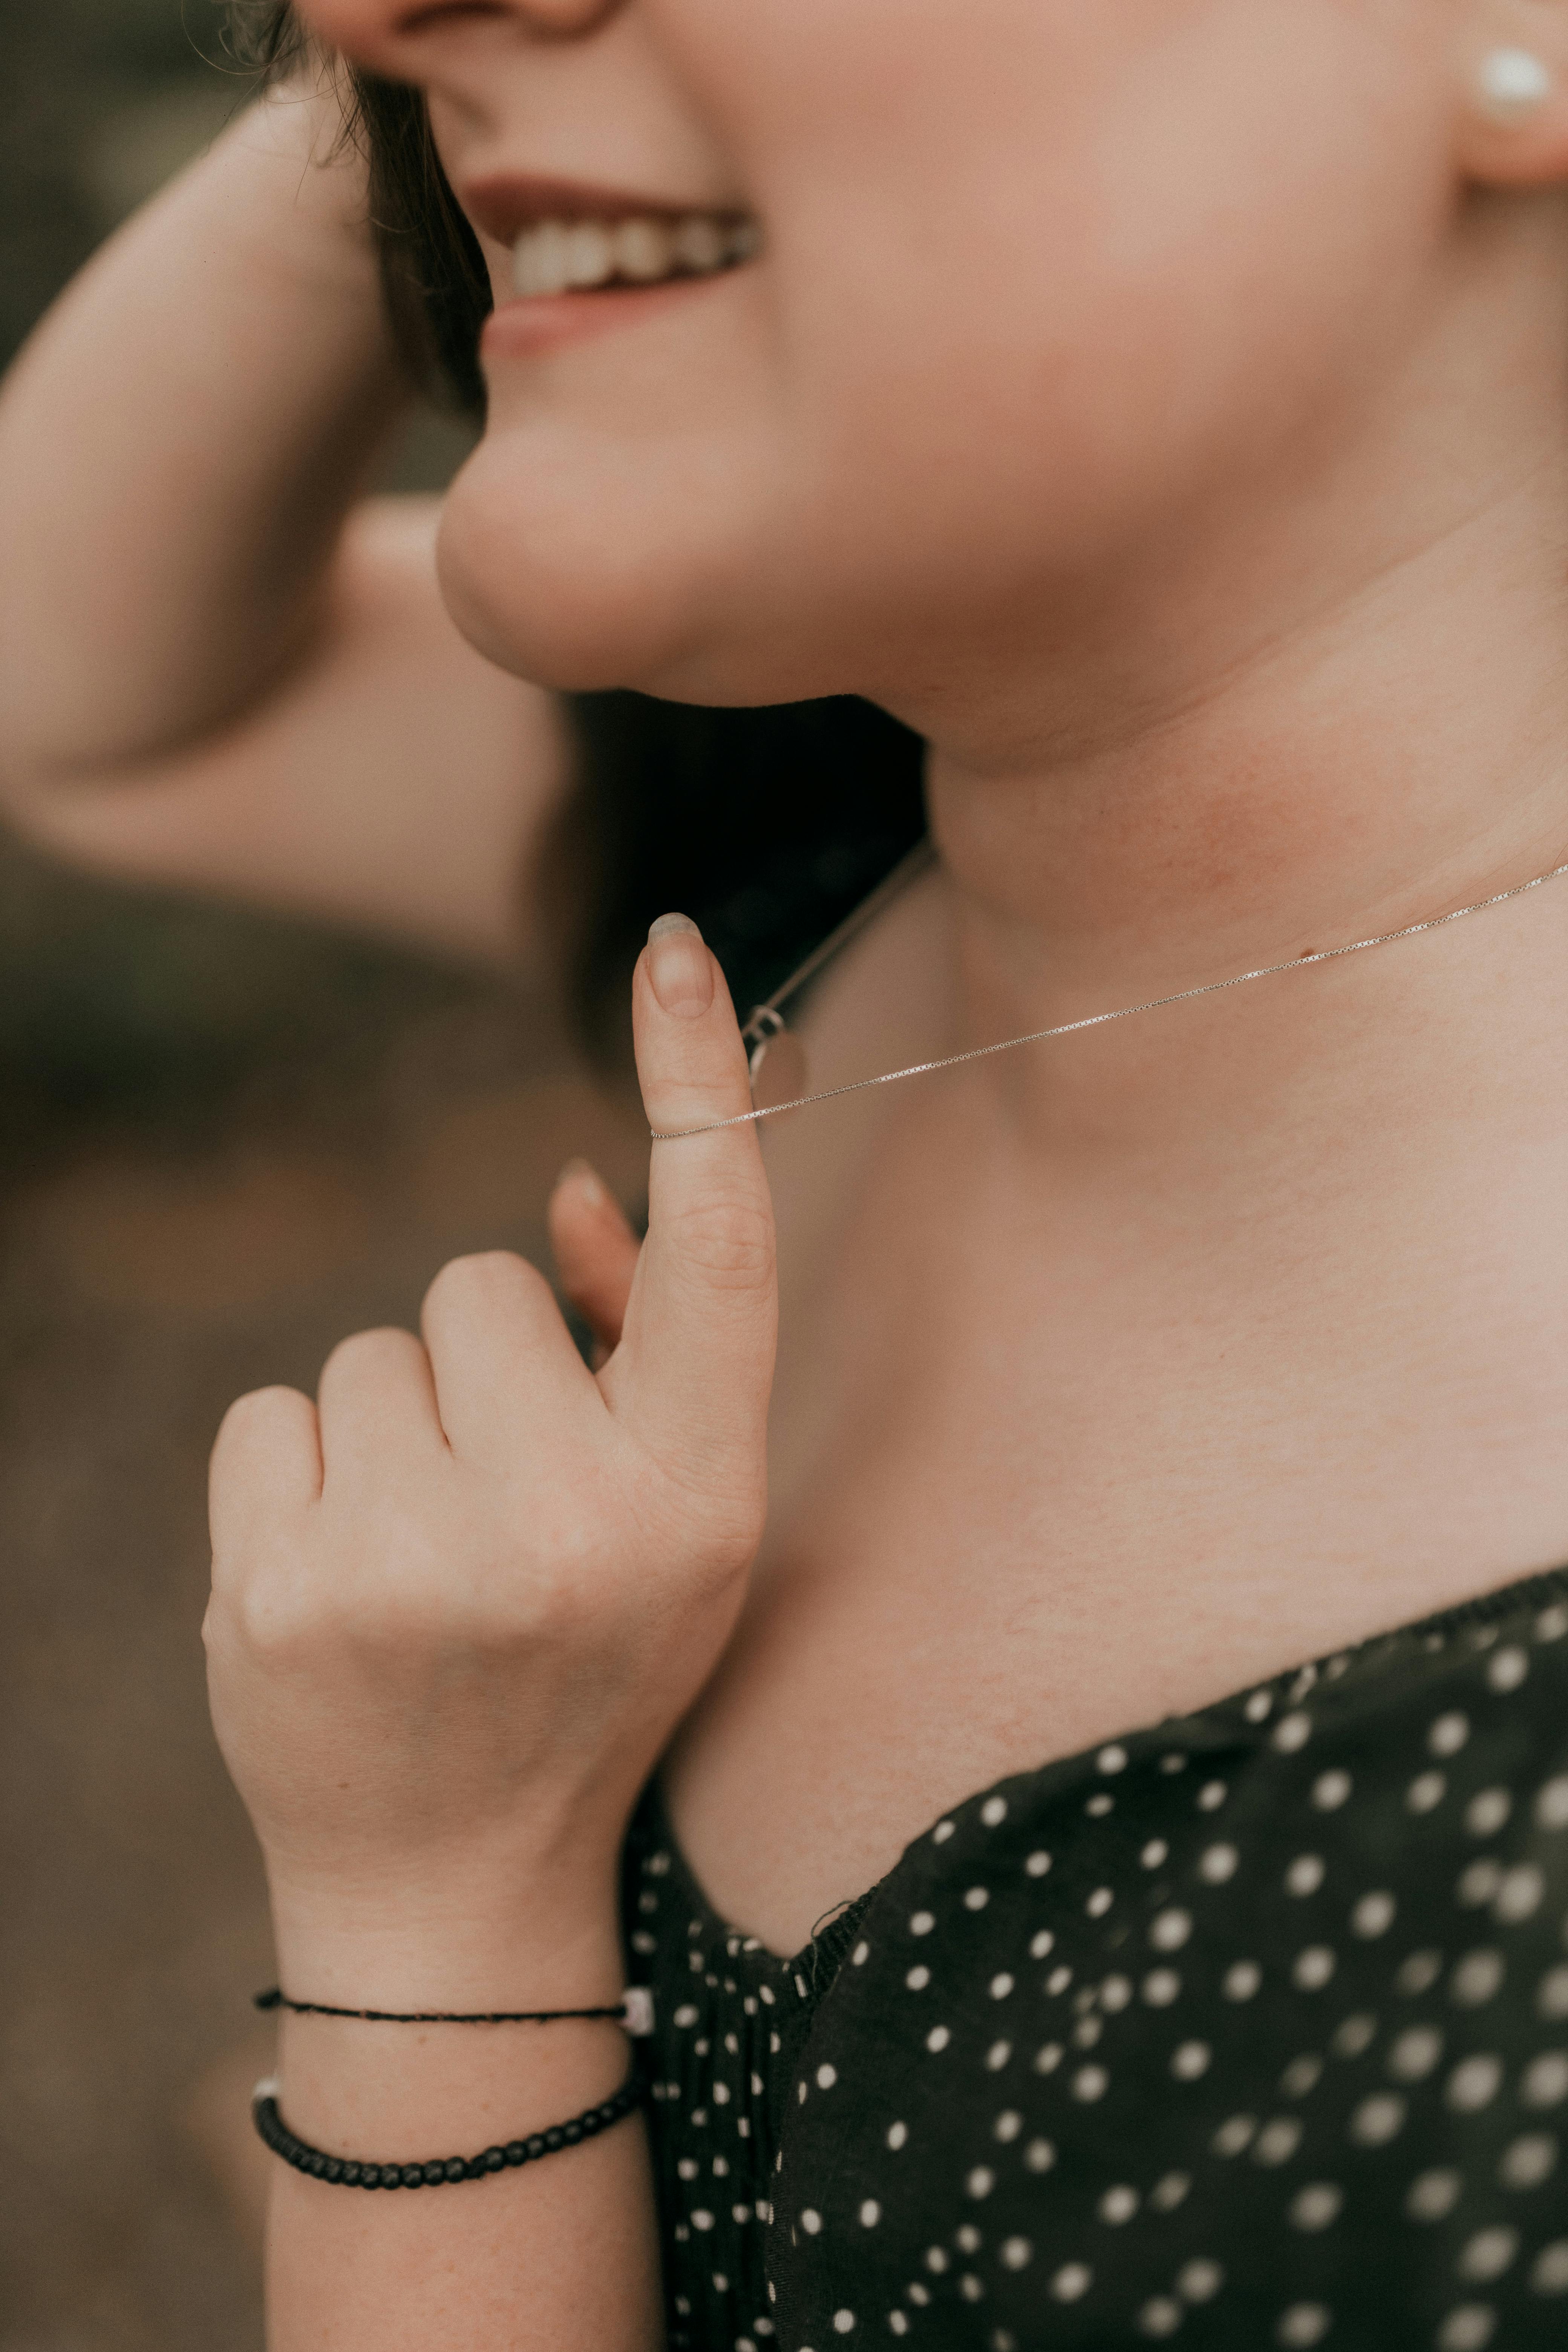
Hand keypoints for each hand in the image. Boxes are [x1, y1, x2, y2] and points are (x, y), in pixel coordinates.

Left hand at [204, 915, 774, 1995]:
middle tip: (494, 1495)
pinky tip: (338, 1573)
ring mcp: (411, 1562)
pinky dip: (298, 1473)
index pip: (715, 1253)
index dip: (699, 1086)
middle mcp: (571, 1525)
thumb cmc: (587, 1663)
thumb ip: (643, 1344)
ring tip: (417, 1552)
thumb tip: (559, 1185)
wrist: (451, 1880)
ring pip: (369, 1346)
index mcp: (698, 1502)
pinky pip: (272, 1410)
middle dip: (483, 1359)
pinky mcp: (275, 1590)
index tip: (677, 947)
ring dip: (391, 1423)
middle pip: (480, 1281)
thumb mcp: (672, 1523)